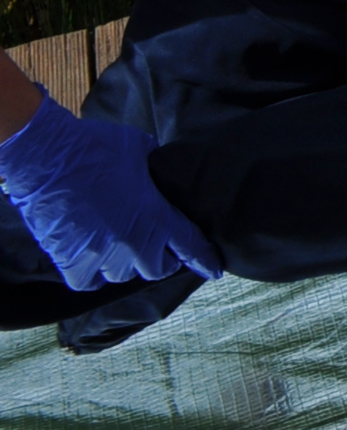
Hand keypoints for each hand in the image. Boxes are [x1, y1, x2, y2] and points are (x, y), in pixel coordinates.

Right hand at [0, 94, 219, 289]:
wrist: (49, 157)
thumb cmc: (97, 148)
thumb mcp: (143, 151)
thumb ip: (159, 172)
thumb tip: (162, 176)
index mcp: (156, 216)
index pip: (189, 246)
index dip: (204, 259)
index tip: (214, 269)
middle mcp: (132, 243)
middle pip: (157, 269)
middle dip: (160, 259)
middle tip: (154, 246)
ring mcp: (101, 255)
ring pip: (122, 275)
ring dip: (124, 264)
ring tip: (119, 245)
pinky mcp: (70, 261)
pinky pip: (89, 282)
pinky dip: (93, 273)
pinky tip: (93, 257)